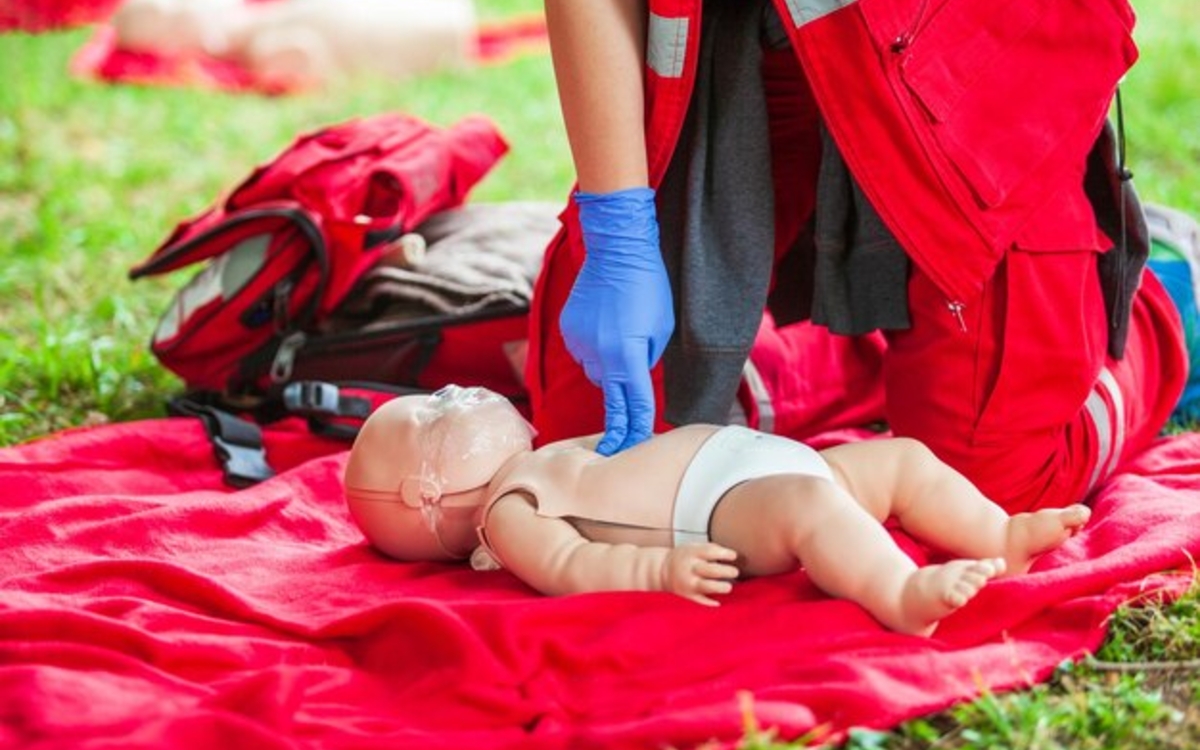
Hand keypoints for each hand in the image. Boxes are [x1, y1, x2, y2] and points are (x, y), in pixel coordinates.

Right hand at [560, 187, 673, 454]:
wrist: (617, 249)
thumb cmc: (649, 286)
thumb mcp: (661, 328)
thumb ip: (647, 360)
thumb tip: (632, 376)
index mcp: (626, 356)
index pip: (634, 404)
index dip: (635, 430)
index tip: (631, 449)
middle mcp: (598, 354)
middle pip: (612, 392)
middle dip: (622, 400)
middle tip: (620, 427)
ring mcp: (579, 342)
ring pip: (596, 371)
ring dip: (609, 365)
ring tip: (621, 333)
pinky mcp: (568, 330)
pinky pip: (584, 351)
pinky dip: (595, 346)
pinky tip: (605, 322)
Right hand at [662, 543, 739, 606]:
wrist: (661, 570)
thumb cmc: (685, 558)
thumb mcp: (693, 547)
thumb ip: (711, 549)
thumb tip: (734, 555)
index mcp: (692, 553)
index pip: (710, 551)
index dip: (724, 553)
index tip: (734, 556)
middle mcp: (689, 568)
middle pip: (710, 570)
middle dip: (726, 571)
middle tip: (735, 572)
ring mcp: (688, 583)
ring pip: (706, 586)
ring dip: (720, 587)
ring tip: (728, 587)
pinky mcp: (687, 597)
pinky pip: (701, 602)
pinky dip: (711, 603)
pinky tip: (719, 603)